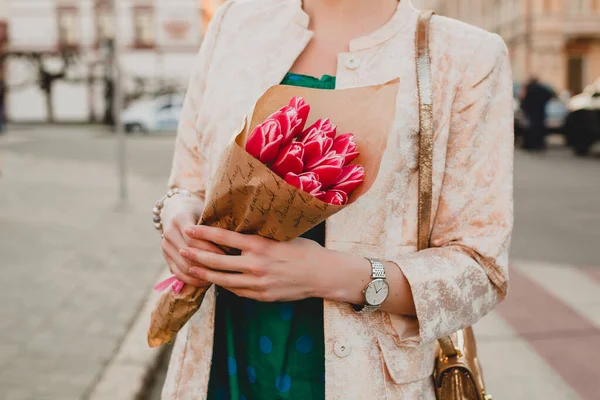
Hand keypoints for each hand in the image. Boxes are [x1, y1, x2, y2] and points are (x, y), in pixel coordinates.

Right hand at [160, 195, 223, 286]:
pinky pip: (178, 273)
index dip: (212, 249)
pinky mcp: (166, 256)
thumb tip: (237, 241)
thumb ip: (216, 224)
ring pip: (183, 266)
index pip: (195, 240)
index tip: (229, 255)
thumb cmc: (199, 209)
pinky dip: (192, 279)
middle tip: (227, 270)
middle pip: (189, 254)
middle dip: (208, 263)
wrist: (176, 209)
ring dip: (201, 274)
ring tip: (219, 277)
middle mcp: (169, 232)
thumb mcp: (207, 211)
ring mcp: (165, 246)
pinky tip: (207, 281)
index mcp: (180, 218)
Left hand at [180, 225, 326, 301]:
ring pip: (223, 280)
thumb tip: (239, 233)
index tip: (189, 229)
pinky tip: (216, 281)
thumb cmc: (304, 250)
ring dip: (204, 274)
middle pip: (217, 261)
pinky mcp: (262, 296)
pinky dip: (225, 285)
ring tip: (190, 268)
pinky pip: (237, 291)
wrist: (322, 274)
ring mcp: (258, 283)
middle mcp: (255, 264)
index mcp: (260, 245)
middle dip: (196, 255)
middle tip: (182, 250)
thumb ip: (258, 239)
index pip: (225, 238)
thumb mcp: (280, 237)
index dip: (204, 233)